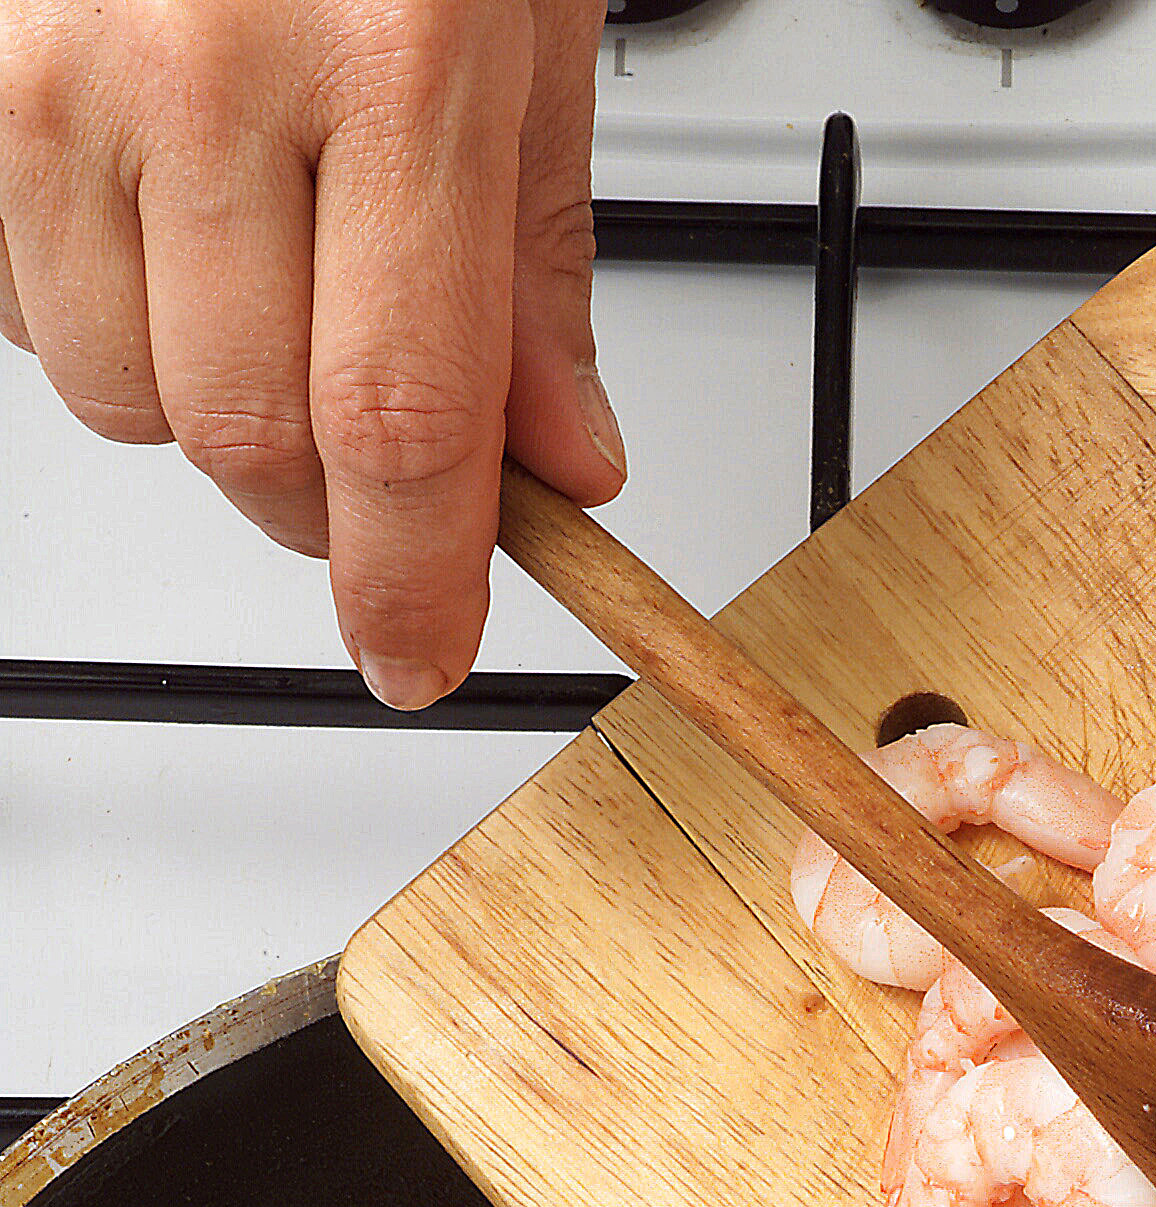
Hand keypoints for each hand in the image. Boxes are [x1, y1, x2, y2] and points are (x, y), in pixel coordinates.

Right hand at [0, 0, 621, 705]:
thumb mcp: (519, 30)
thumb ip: (538, 269)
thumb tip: (559, 467)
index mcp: (393, 52)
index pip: (401, 423)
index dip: (411, 578)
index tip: (424, 652)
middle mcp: (207, 61)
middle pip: (254, 440)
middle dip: (323, 507)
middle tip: (375, 462)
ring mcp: (58, 68)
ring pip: (125, 397)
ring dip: (206, 400)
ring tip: (262, 266)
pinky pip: (24, 308)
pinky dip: (103, 311)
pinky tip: (163, 210)